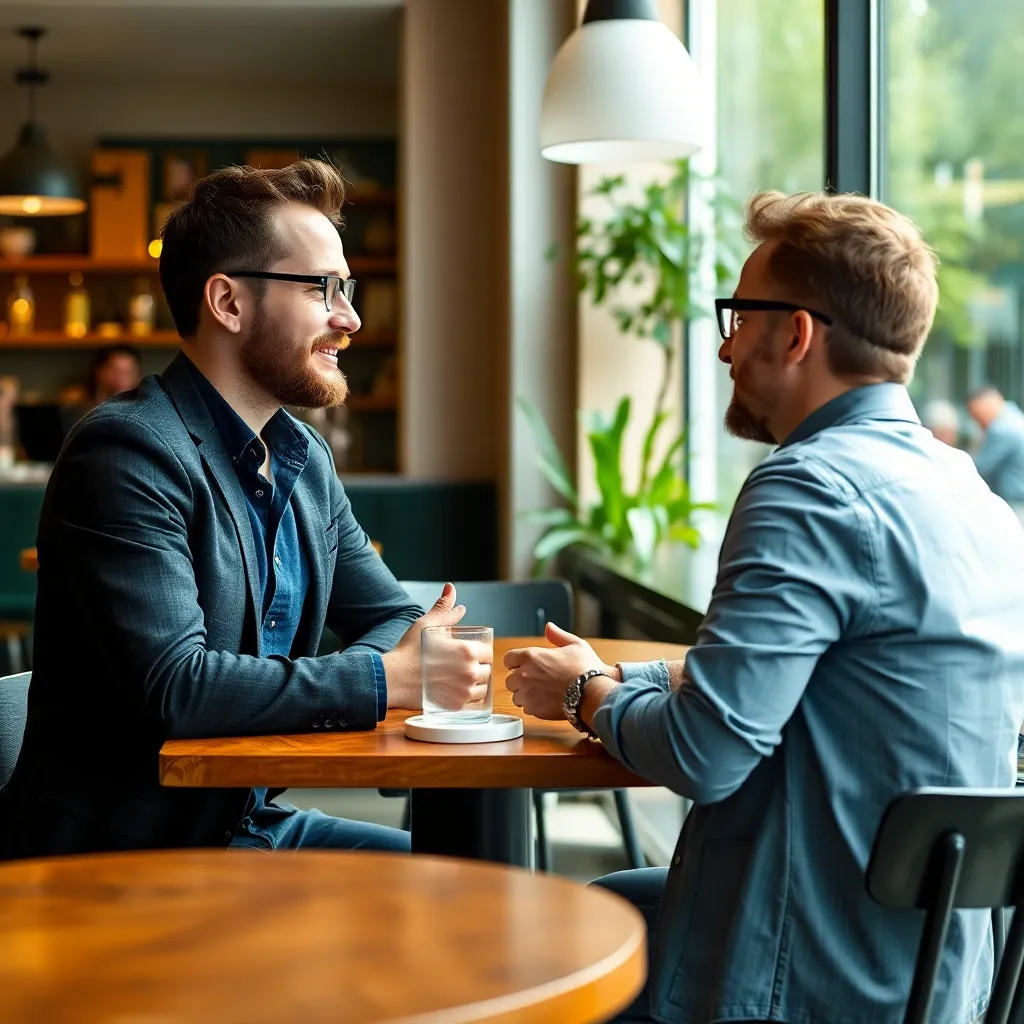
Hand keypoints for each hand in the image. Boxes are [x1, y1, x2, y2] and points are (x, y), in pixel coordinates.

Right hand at [381, 584, 489, 709]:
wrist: (392, 678)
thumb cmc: (409, 650)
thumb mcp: (426, 624)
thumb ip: (443, 608)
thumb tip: (450, 589)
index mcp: (467, 651)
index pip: (488, 652)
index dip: (479, 652)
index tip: (469, 653)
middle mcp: (470, 672)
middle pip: (487, 670)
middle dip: (478, 667)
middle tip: (461, 666)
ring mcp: (464, 692)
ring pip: (482, 688)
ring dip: (475, 683)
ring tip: (460, 679)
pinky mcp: (456, 707)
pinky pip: (473, 703)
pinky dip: (468, 698)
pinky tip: (456, 691)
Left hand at [503, 623, 618, 720]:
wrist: (592, 693)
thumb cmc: (585, 668)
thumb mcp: (575, 645)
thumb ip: (558, 636)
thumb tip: (549, 627)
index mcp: (531, 656)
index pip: (508, 659)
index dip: (516, 663)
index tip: (525, 666)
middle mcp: (524, 675)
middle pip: (510, 680)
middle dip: (520, 681)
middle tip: (536, 681)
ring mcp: (527, 694)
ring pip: (516, 696)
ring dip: (525, 695)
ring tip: (543, 693)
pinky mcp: (534, 709)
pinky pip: (526, 709)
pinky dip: (534, 707)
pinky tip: (547, 702)